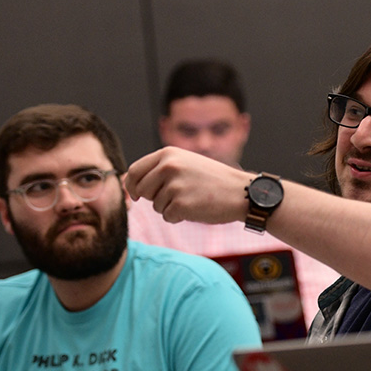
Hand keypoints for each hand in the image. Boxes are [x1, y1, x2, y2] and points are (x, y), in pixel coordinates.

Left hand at [125, 147, 249, 224]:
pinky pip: (167, 217)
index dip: (133, 186)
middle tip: (178, 196)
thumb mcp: (185, 163)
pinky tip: (196, 208)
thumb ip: (159, 169)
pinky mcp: (181, 204)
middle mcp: (168, 166)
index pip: (134, 171)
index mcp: (167, 153)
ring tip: (192, 199)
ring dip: (170, 208)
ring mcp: (174, 185)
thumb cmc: (213, 180)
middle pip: (142, 190)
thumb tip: (129, 182)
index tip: (138, 195)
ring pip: (156, 205)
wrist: (240, 192)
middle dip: (154, 198)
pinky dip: (179, 217)